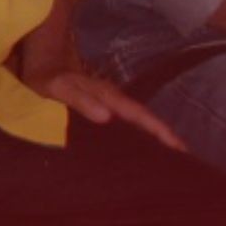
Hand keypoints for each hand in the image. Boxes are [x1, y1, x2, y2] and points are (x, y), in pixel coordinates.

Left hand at [40, 64, 185, 149]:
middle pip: (146, 121)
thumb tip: (107, 117)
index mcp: (109, 96)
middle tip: (185, 162)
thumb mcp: (59, 88)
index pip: (141, 116)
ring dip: (153, 139)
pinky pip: (125, 124)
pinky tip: (139, 150)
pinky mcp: (102, 108)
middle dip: (165, 139)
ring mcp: (110, 103)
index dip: (161, 132)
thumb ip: (81, 100)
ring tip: (169, 160)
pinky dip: (137, 136)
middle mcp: (114, 100)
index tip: (181, 149)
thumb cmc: (47, 77)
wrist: (40, 63)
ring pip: (137, 123)